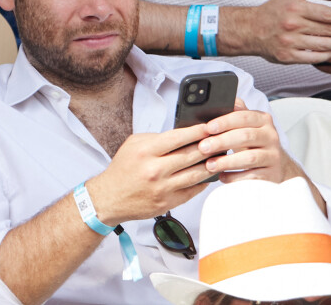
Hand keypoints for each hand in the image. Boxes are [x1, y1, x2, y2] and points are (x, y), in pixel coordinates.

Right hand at [87, 125, 212, 224]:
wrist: (110, 197)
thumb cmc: (123, 168)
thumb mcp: (134, 144)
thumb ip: (158, 138)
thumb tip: (183, 134)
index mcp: (146, 152)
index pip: (177, 138)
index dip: (196, 131)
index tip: (209, 127)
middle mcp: (154, 170)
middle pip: (190, 155)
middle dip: (208, 146)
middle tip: (221, 140)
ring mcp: (162, 189)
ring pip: (195, 174)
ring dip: (210, 164)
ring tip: (221, 157)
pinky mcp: (167, 203)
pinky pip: (192, 191)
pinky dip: (203, 182)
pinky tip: (210, 174)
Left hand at [200, 99, 298, 183]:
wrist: (277, 165)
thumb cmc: (252, 141)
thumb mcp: (246, 125)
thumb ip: (233, 113)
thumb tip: (214, 102)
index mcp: (263, 119)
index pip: (243, 116)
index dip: (224, 121)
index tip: (207, 127)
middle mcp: (271, 136)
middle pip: (245, 136)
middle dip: (221, 141)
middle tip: (202, 147)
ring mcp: (274, 156)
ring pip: (249, 158)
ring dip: (227, 161)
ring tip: (209, 165)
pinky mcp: (273, 174)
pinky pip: (253, 176)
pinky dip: (235, 177)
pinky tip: (222, 176)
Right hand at [245, 0, 330, 63]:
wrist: (250, 29)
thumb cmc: (271, 11)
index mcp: (295, 8)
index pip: (329, 14)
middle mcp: (293, 26)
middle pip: (330, 30)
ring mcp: (290, 42)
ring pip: (325, 45)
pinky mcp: (288, 56)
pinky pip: (315, 58)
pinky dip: (327, 55)